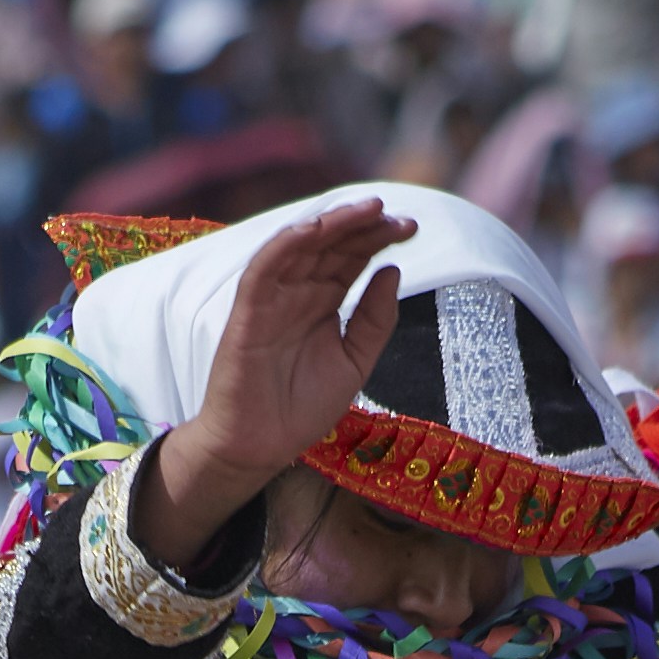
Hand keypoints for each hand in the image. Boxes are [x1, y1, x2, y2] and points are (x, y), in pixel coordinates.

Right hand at [136, 196, 410, 566]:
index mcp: (324, 302)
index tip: (411, 229)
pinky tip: (314, 230)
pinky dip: (286, 245)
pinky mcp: (248, 312)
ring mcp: (273, 298)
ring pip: (301, 246)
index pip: (351, 257)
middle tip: (396, 217)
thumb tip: (393, 270)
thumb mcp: (355, 362)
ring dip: (332, 224)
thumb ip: (375, 320)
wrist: (259, 447)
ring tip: (367, 211)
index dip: (378, 238)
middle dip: (364, 226)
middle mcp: (299, 292)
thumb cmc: (301, 408)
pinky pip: (264, 269)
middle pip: (332, 245)